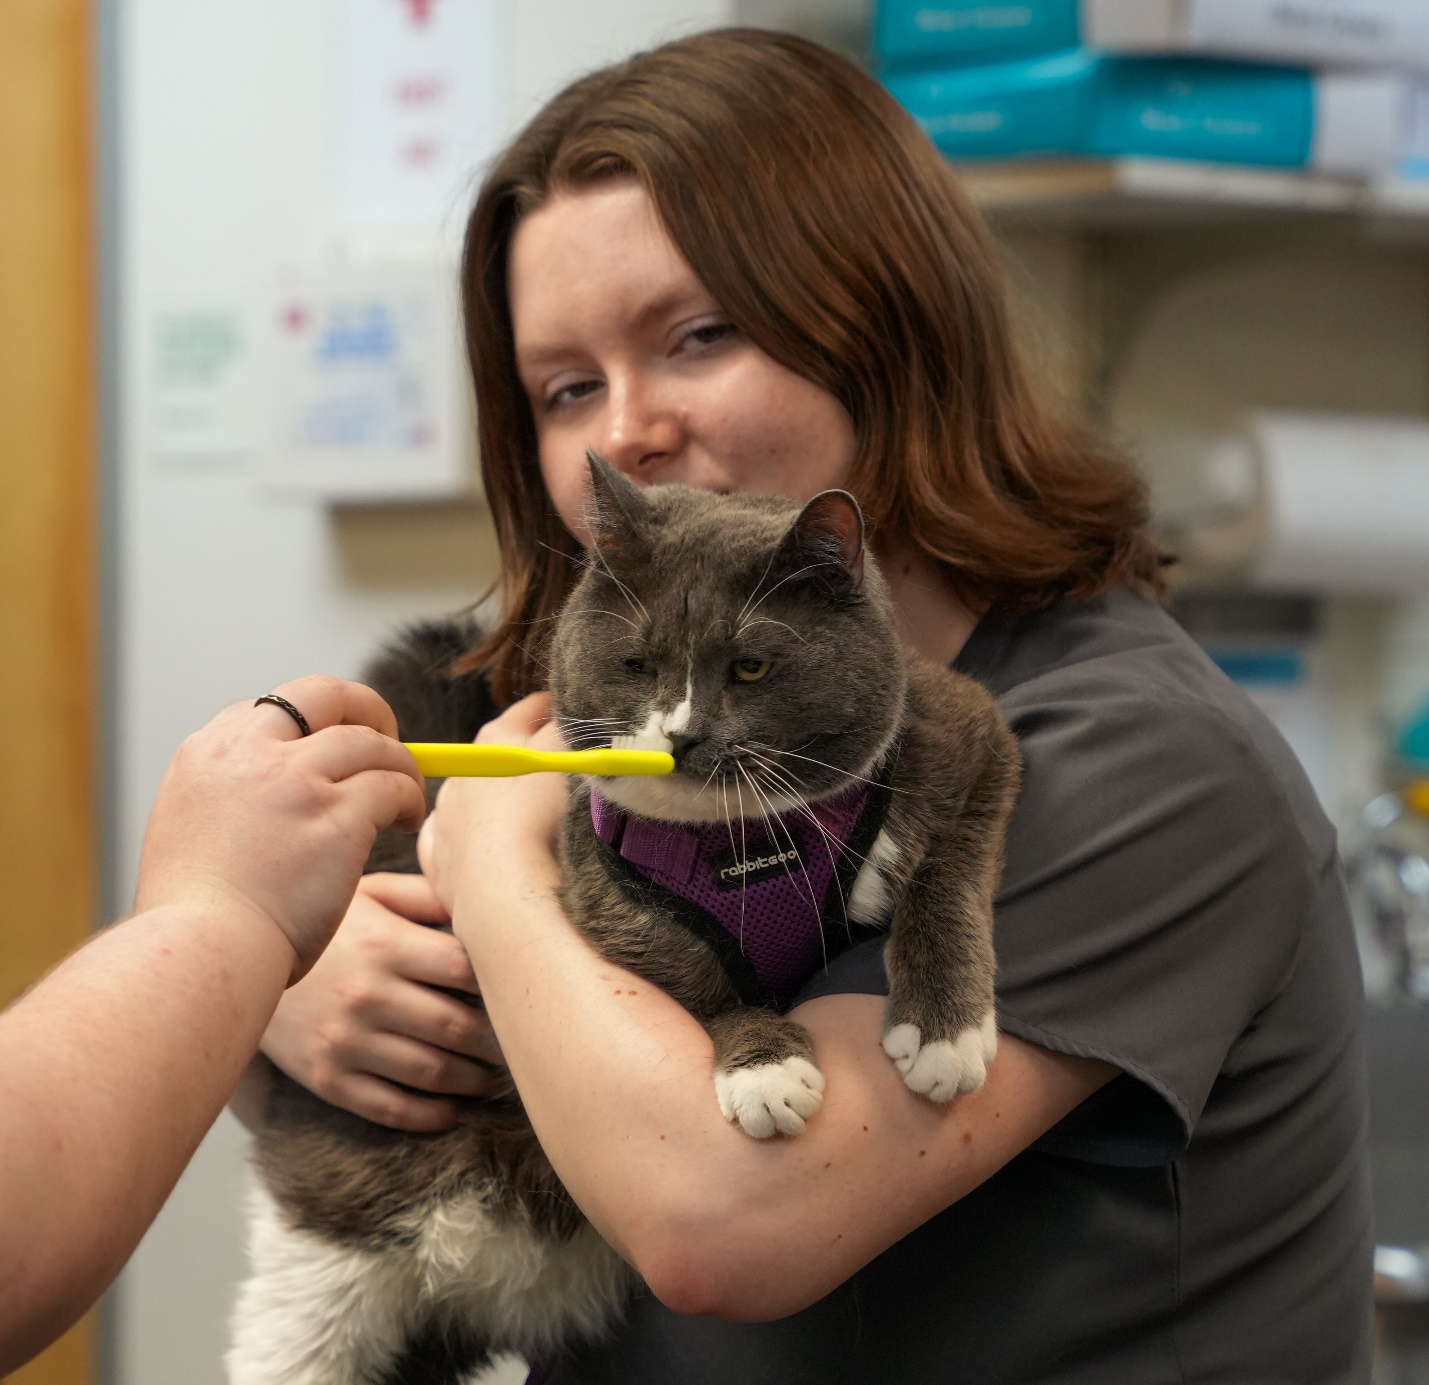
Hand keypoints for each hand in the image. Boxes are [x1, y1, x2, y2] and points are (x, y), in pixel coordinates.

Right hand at [134, 675, 426, 980]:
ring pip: (372, 741)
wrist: (199, 957)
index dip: (310, 726)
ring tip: (406, 795)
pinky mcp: (337, 815)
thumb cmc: (196, 920)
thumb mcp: (189, 833)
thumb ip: (230, 799)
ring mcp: (296, 780)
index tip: (329, 752)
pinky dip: (409, 797)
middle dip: (367, 709)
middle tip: (388, 737)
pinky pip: (393, 785)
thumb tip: (276, 796)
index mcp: (206, 753)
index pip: (270, 708)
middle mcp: (249, 752)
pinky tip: (407, 820)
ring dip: (399, 763)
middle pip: (326, 695)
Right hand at [261, 873, 504, 1130]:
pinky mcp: (327, 1079)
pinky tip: (452, 1108)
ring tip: (496, 1078)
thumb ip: (425, 895)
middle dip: (499, 1042)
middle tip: (524, 1048)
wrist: (232, 964)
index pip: (464, 969)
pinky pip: (390, 1108)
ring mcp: (346, 1041)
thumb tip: (483, 902)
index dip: (501, 983)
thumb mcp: (368, 894)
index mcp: (384, 944)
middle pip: (457, 1026)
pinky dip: (429, 1115)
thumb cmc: (322, 926)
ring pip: (432, 1071)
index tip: (522, 992)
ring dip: (473, 1080)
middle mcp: (368, 995)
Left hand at [418, 692, 568, 914]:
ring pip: (468, 798)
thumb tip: (582, 721)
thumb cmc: (542, 815)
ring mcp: (446, 820)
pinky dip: (462, 840)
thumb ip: (576, 730)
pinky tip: (480, 847)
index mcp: (495, 742)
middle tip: (562, 773)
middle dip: (527, 759)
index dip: (558, 707)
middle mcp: (462, 775)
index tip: (579, 716)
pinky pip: (445, 842)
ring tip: (526, 818)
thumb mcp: (571, 755)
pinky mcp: (440, 864)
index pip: (531, 709)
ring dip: (492, 801)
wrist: (507, 892)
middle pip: (500, 756)